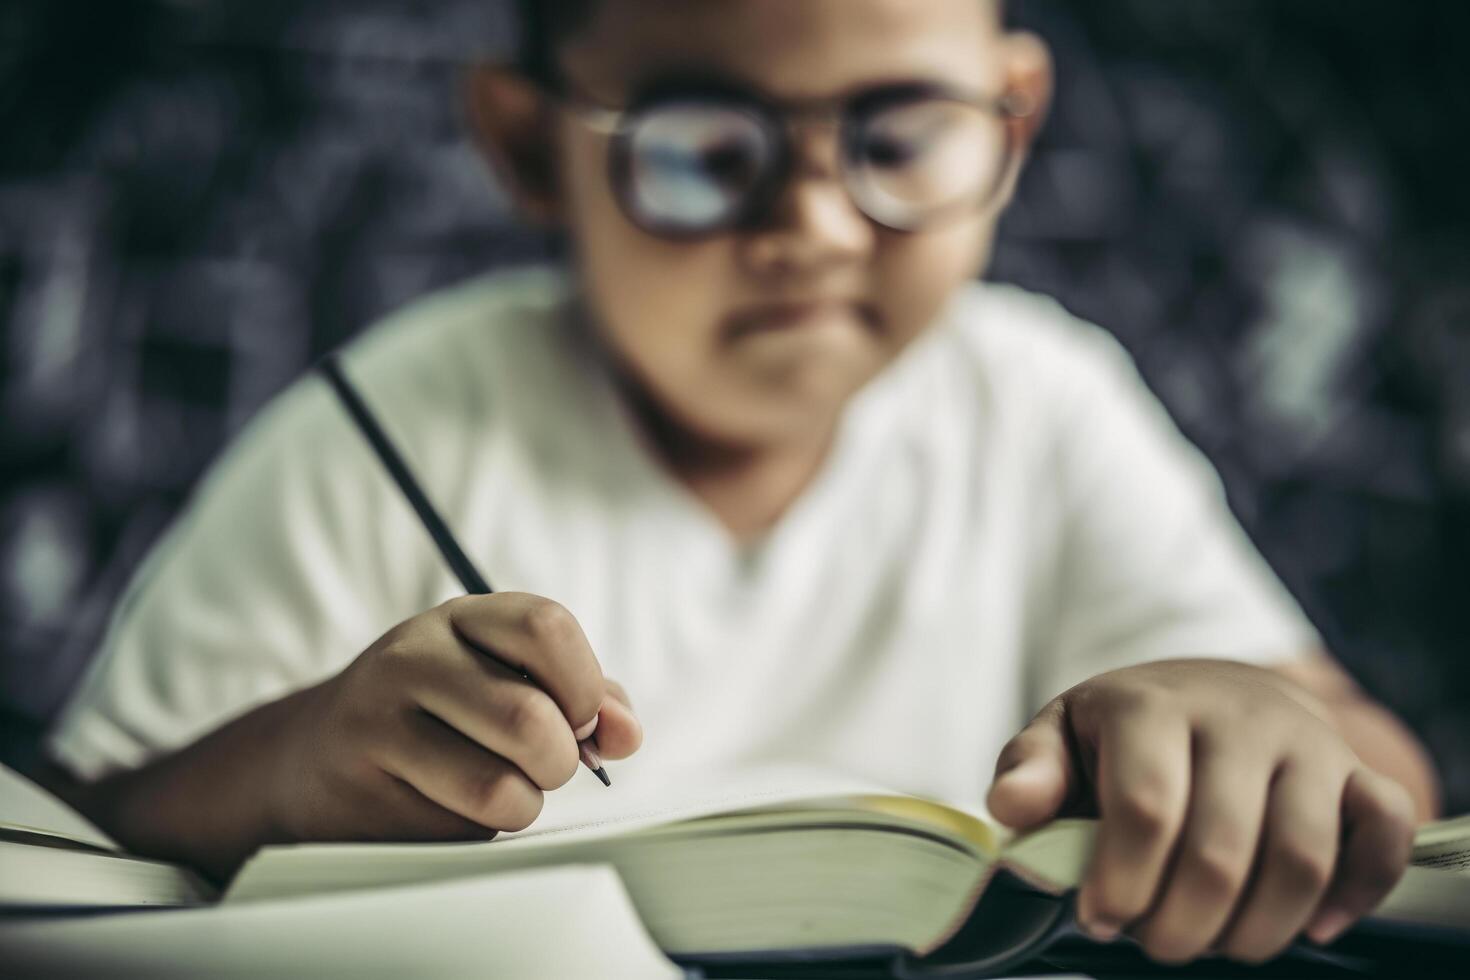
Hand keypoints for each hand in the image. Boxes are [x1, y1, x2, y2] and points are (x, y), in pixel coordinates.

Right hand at [266, 593, 641, 844]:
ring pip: (498, 789)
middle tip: (542, 767)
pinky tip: (444, 807)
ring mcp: (377, 724)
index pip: (547, 627)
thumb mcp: (501, 676)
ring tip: (501, 790)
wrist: (311, 757)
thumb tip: (625, 734)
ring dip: (523, 807)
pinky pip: (458, 832)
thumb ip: (581, 696)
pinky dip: (475, 832)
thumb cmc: (436, 713)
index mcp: (460, 618)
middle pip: (530, 719)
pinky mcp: (360, 793)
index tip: (580, 720)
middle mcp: (412, 659)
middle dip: (559, 762)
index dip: (584, 686)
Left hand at [986, 659, 1415, 964]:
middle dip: (1182, 923)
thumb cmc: (1128, 730)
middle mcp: (1238, 717)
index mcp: (1153, 705)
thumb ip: (1032, 768)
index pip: (1146, 807)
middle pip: (1222, 849)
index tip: (1100, 919)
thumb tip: (1011, 807)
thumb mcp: (1065, 732)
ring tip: (1214, 944)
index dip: (1123, 881)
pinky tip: (1311, 928)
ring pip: (1302, 857)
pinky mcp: (1357, 770)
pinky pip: (1384, 834)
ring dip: (1257, 928)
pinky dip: (1357, 893)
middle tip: (1156, 944)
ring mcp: (1307, 743)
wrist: (1214, 689)